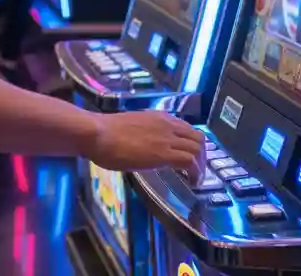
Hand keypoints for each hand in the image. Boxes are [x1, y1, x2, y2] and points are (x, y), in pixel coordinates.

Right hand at [86, 111, 203, 179]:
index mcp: (159, 118)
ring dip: (201, 166)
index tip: (191, 157)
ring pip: (198, 149)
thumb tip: (143, 147)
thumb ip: (144, 135)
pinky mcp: (164, 154)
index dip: (192, 144)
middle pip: (198, 138)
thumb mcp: (131, 128)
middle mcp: (167, 125)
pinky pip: (189, 162)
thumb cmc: (104, 132)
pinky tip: (191, 182)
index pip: (187, 129)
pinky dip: (195, 173)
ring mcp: (167, 139)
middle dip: (202, 156)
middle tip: (197, 171)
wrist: (98, 134)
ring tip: (195, 179)